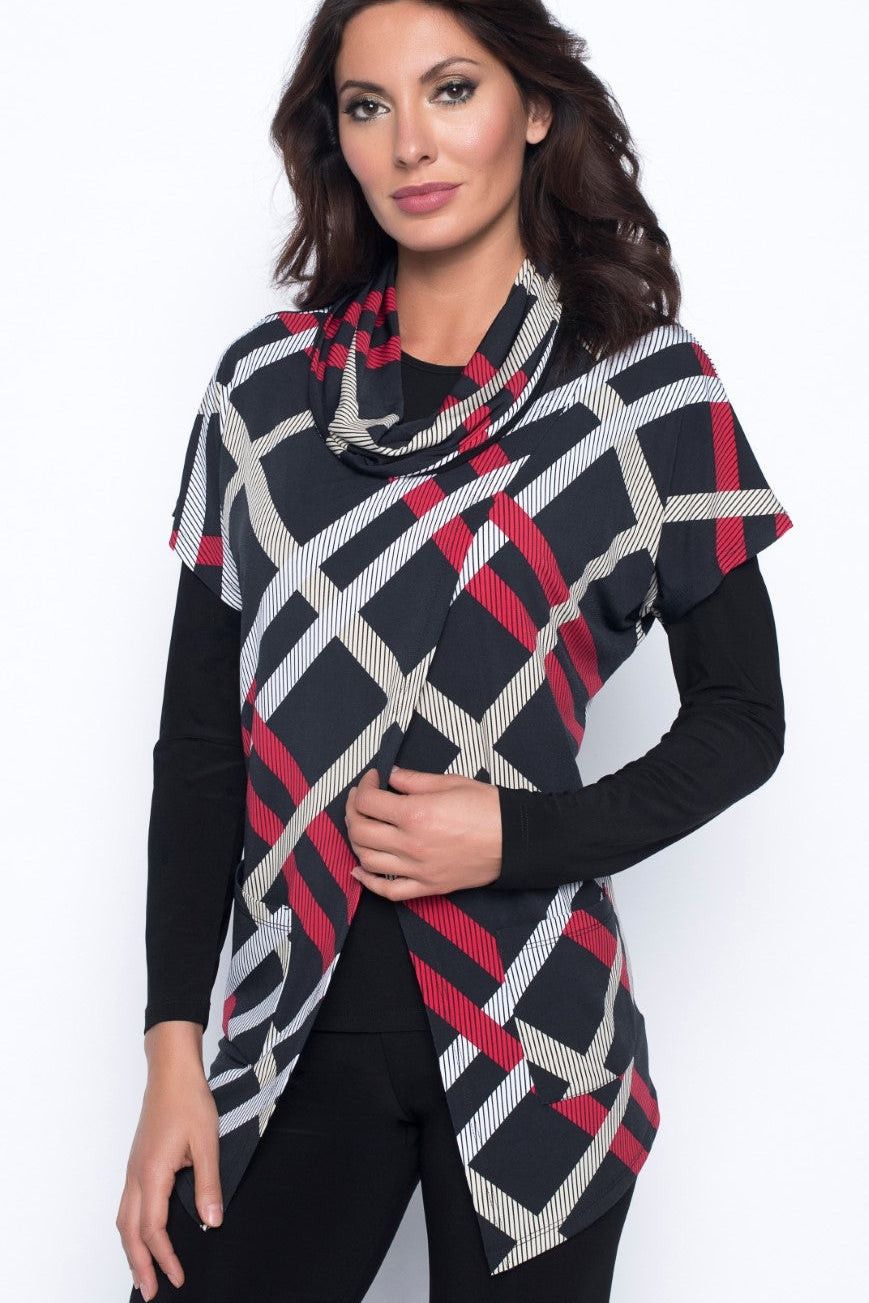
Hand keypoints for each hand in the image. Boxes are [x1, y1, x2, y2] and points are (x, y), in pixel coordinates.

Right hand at [116, 1022, 221, 1299]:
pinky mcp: (137, 1163)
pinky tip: (142, 1234)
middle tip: (151, 1293)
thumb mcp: (207, 1143)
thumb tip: (212, 1221)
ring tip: (143, 1273)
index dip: (165, 1258)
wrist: (171, 1071)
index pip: (154, 1229)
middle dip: (139, 1266)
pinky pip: (127, 1205)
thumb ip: (208, 1184)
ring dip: (131, 1250)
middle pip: (129, 1232)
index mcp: (152, 1174)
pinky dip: (131, 1229)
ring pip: (124, 1220)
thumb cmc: (188, 1100)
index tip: (178, 1277)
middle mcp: (136, 1175)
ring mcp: (133, 1169)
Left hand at [344, 765, 501, 898]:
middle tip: (362, 800)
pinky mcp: (428, 886)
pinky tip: (360, 869)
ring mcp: (418, 869)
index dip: (364, 787)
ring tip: (363, 826)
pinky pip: (389, 891)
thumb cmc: (488, 808)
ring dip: (356, 840)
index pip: (369, 803)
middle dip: (353, 811)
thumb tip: (392, 777)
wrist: (516, 840)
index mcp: (416, 814)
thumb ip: (415, 780)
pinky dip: (368, 882)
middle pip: (360, 831)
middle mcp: (411, 844)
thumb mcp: (451, 782)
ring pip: (367, 859)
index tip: (372, 779)